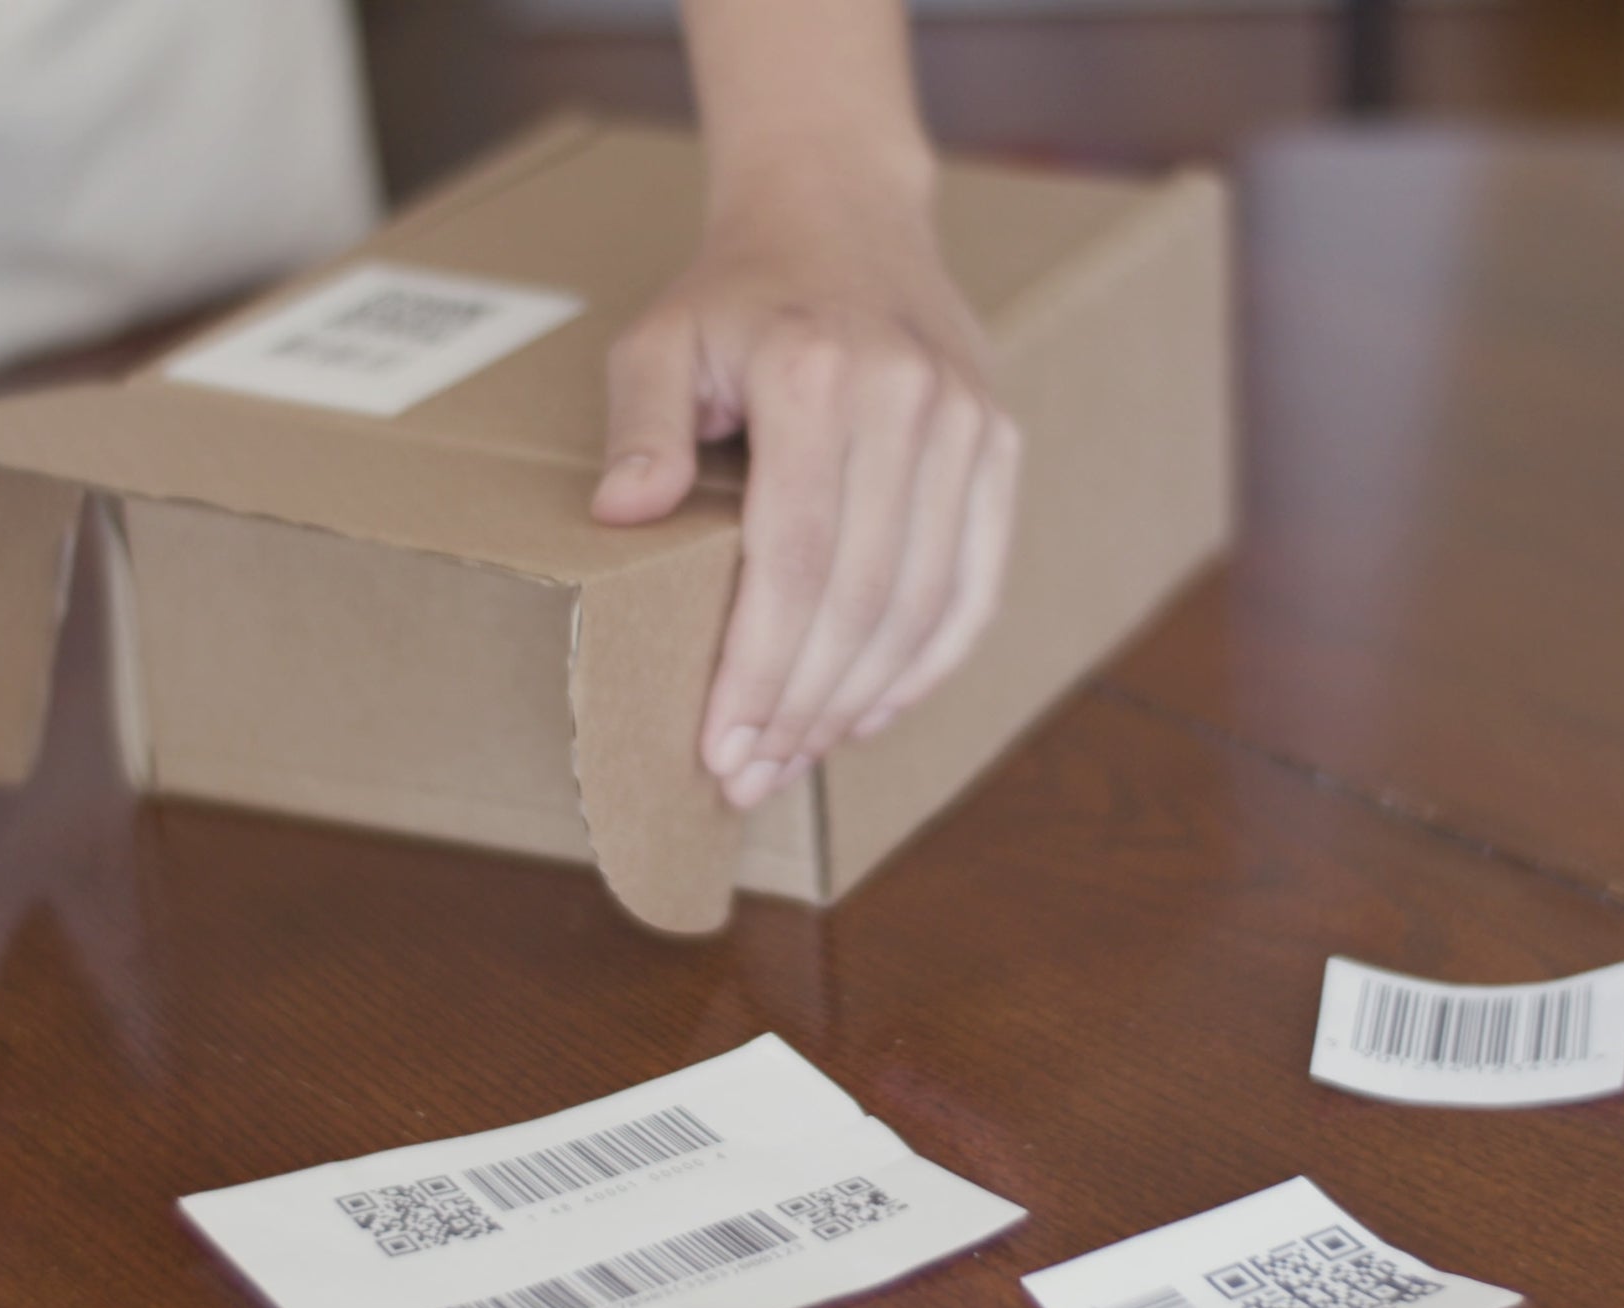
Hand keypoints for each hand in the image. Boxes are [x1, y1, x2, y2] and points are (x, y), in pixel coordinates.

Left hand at [593, 164, 1020, 810]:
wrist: (843, 216)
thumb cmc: (736, 294)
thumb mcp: (659, 338)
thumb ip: (638, 427)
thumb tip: (621, 520)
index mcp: (820, 375)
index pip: (796, 558)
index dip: (761, 667)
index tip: (719, 745)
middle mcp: (911, 400)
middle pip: (864, 596)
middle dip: (802, 705)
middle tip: (747, 775)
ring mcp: (970, 424)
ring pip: (925, 604)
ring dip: (860, 701)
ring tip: (795, 758)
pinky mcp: (1002, 447)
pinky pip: (977, 584)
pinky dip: (928, 664)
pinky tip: (870, 714)